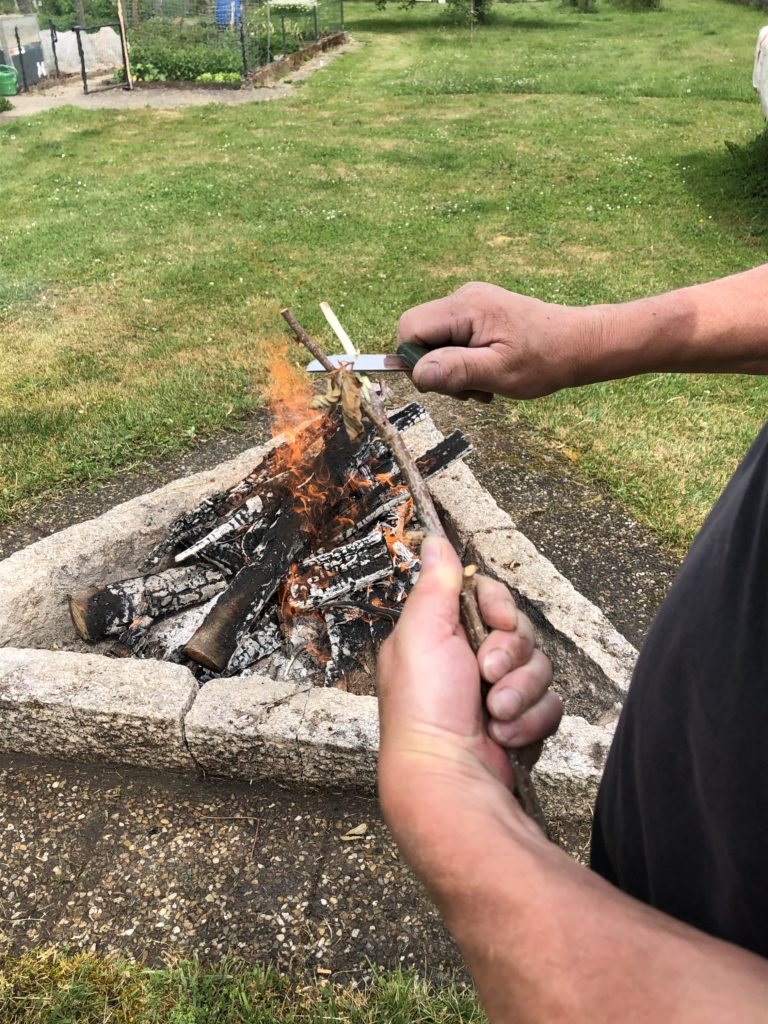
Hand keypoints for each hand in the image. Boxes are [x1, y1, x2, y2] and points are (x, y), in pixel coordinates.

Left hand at [377, 535, 561, 870]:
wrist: (450, 778)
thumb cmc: (425, 707)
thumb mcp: (422, 633)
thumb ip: (436, 585)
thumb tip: (434, 541)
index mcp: (441, 636)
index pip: (490, 598)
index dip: (499, 607)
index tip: (492, 621)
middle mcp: (468, 662)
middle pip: (519, 631)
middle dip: (510, 655)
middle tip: (486, 677)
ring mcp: (497, 695)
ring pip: (540, 667)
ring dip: (520, 692)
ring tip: (494, 715)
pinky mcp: (521, 723)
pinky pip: (551, 704)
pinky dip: (531, 720)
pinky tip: (505, 737)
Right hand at [397, 282, 605, 400]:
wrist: (579, 344)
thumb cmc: (545, 359)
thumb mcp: (500, 372)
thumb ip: (457, 370)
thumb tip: (418, 373)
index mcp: (466, 307)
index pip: (409, 328)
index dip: (417, 360)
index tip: (447, 381)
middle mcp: (464, 298)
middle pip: (420, 336)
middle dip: (439, 368)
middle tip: (473, 387)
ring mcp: (471, 304)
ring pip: (436, 342)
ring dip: (454, 370)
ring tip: (486, 382)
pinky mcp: (478, 315)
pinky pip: (454, 341)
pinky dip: (465, 362)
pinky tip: (489, 372)